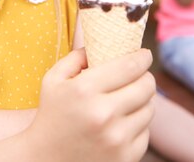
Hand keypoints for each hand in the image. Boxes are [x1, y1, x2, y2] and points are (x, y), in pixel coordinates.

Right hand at [27, 48, 155, 161]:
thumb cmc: (51, 116)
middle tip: (139, 76)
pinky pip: (146, 132)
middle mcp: (103, 114)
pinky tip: (122, 124)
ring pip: (149, 109)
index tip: (144, 55)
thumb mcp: (53, 80)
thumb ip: (77, 56)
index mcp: (84, 90)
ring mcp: (116, 139)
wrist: (44, 160)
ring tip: (127, 101)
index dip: (143, 57)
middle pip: (146, 86)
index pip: (130, 66)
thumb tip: (104, 44)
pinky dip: (138, 126)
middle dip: (145, 77)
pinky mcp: (125, 157)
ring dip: (142, 102)